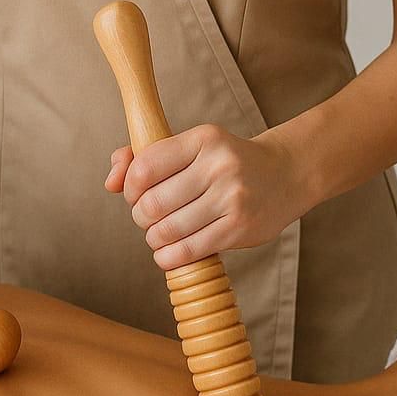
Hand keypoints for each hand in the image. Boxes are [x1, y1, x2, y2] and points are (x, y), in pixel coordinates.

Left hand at [103, 123, 307, 270]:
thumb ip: (142, 158)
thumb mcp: (191, 148)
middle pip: (152, 204)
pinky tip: (169, 252)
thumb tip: (110, 182)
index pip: (144, 168)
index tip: (136, 194)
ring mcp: (232, 198)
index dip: (130, 188)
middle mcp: (219, 166)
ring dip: (154, 239)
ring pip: (167, 230)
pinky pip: (188, 250)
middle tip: (148, 218)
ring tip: (160, 235)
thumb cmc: (226, 163)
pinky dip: (169, 257)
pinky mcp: (239, 228)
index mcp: (203, 139)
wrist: (286, 175)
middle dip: (140, 217)